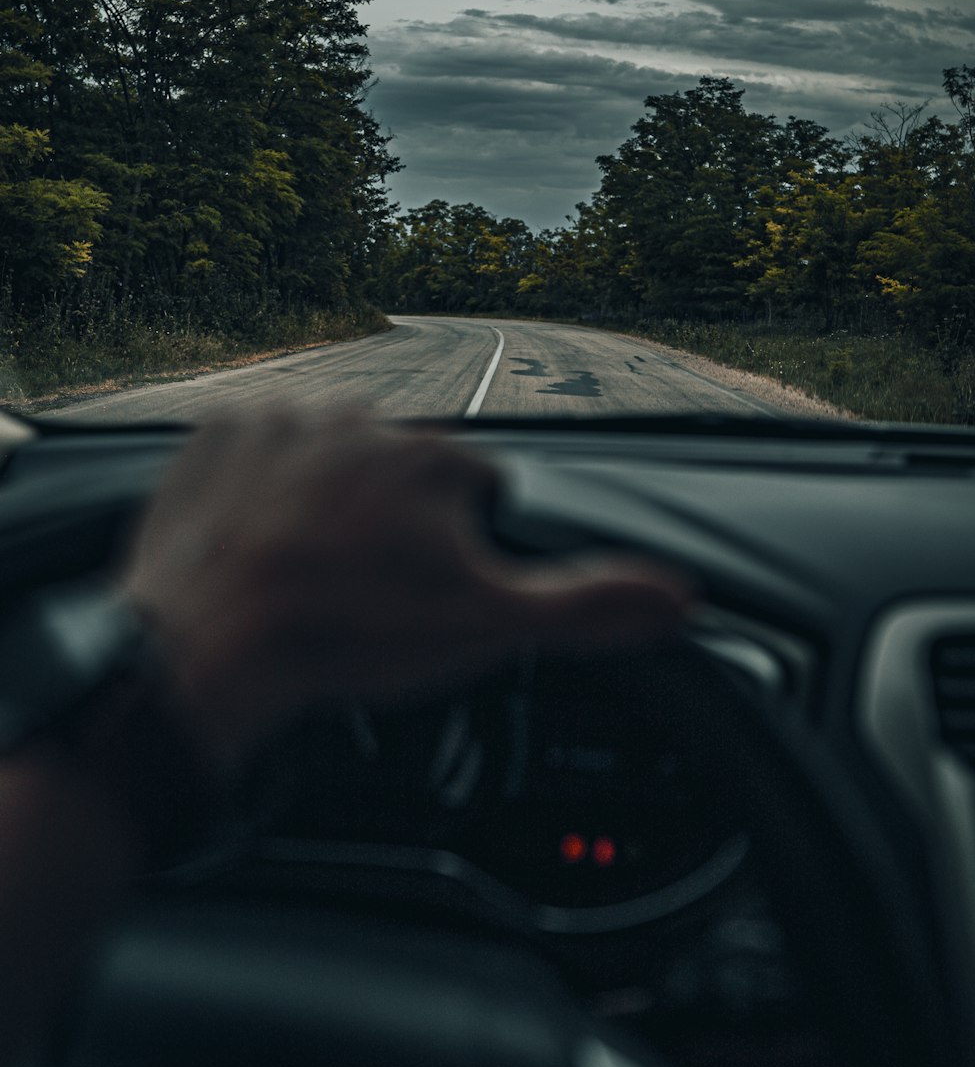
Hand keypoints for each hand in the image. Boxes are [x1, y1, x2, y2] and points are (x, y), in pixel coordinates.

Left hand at [121, 408, 688, 763]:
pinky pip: (259, 450)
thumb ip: (586, 605)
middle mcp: (362, 421)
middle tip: (362, 591)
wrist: (206, 645)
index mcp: (433, 459)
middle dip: (393, 522)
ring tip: (307, 569)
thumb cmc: (344, 636)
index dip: (458, 550)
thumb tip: (676, 595)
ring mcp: (283, 423)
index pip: (476, 490)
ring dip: (327, 499)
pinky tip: (260, 538)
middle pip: (400, 470)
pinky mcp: (218, 436)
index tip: (424, 590)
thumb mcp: (483, 628)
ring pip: (330, 456)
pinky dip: (263, 487)